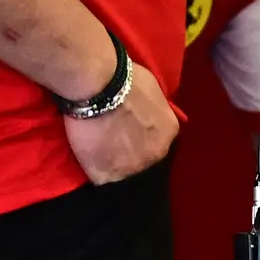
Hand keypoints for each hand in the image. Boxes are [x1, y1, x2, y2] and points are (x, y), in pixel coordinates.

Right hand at [63, 62, 179, 183]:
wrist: (99, 85)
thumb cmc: (123, 78)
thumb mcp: (151, 88)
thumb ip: (152, 105)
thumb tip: (146, 109)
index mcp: (168, 131)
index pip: (157, 142)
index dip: (141, 140)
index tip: (128, 137)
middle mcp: (158, 153)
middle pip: (145, 160)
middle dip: (132, 156)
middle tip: (113, 148)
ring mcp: (134, 167)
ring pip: (126, 174)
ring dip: (115, 168)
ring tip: (101, 161)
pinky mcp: (108, 174)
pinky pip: (103, 181)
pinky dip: (96, 176)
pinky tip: (90, 170)